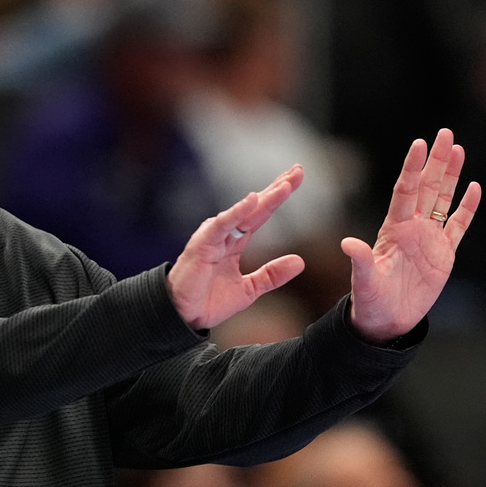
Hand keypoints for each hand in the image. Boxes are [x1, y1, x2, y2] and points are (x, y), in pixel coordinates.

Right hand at [168, 165, 306, 329]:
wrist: (184, 316)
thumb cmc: (209, 301)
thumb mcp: (250, 289)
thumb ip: (272, 274)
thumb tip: (300, 261)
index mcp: (235, 242)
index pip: (260, 214)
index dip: (277, 197)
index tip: (295, 180)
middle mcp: (225, 234)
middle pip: (255, 206)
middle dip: (276, 188)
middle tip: (298, 170)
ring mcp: (213, 236)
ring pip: (243, 212)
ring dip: (264, 198)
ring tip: (285, 185)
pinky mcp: (203, 243)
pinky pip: (222, 224)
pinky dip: (237, 211)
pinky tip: (253, 199)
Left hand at [343, 128, 480, 342]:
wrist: (386, 321)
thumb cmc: (370, 301)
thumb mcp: (364, 281)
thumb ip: (361, 261)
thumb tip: (348, 244)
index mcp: (394, 229)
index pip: (406, 191)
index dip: (413, 168)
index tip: (419, 144)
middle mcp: (412, 228)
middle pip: (427, 187)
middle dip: (436, 160)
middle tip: (445, 132)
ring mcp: (429, 239)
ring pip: (443, 199)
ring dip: (451, 175)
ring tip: (458, 149)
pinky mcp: (444, 253)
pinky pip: (458, 225)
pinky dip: (467, 208)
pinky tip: (475, 188)